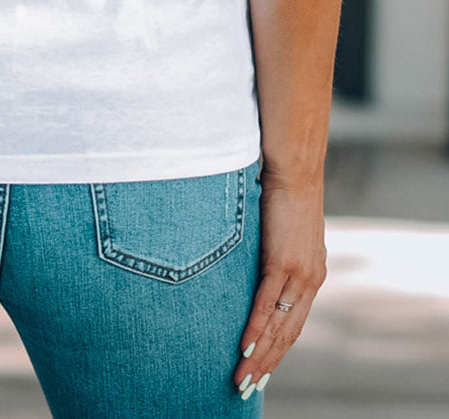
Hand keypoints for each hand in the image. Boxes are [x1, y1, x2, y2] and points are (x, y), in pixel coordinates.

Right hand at [232, 171, 326, 398]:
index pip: (295, 323)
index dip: (278, 350)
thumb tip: (256, 262)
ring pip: (277, 325)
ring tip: (242, 376)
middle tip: (247, 386)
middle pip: (287, 333)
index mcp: (312, 274)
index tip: (262, 370)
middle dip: (267, 363)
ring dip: (259, 354)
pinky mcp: (282, 262)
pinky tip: (244, 346)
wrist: (294, 169)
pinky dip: (255, 328)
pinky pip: (266, 303)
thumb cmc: (284, 193)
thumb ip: (276, 252)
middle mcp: (310, 279)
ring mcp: (298, 273)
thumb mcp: (284, 231)